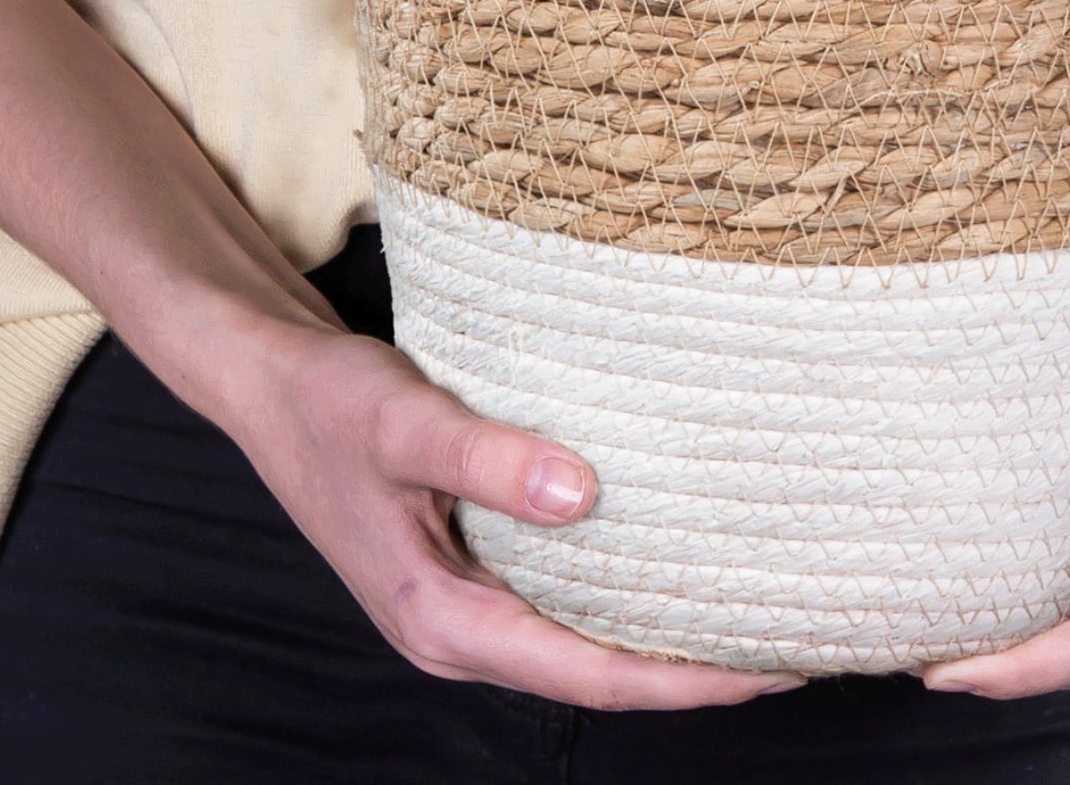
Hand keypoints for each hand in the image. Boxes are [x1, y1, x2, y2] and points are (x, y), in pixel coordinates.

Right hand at [229, 318, 803, 709]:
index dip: (684, 680)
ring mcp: (463, 607)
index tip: (769, 668)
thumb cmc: (333, 405)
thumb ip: (488, 458)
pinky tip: (675, 568)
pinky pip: (563, 606)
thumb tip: (581, 493)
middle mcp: (458, 631)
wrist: (274, 389)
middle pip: (597, 674)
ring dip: (662, 640)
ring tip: (755, 614)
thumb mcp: (405, 422)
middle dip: (693, 674)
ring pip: (581, 644)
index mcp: (443, 617)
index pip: (590, 673)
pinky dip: (625, 601)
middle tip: (794, 645)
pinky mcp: (470, 572)